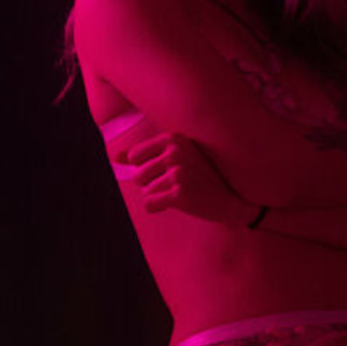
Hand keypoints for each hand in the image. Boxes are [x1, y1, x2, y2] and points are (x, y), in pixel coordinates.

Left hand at [124, 131, 248, 224]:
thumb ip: (145, 155)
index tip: (166, 171)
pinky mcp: (178, 193)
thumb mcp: (177, 157)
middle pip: (138, 176)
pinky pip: (149, 204)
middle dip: (153, 185)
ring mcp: (177, 172)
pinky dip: (160, 207)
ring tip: (179, 193)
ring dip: (159, 197)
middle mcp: (174, 151)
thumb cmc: (201, 177)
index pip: (135, 156)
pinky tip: (179, 203)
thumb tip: (114, 156)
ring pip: (145, 191)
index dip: (147, 169)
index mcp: (173, 138)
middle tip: (176, 185)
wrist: (232, 198)